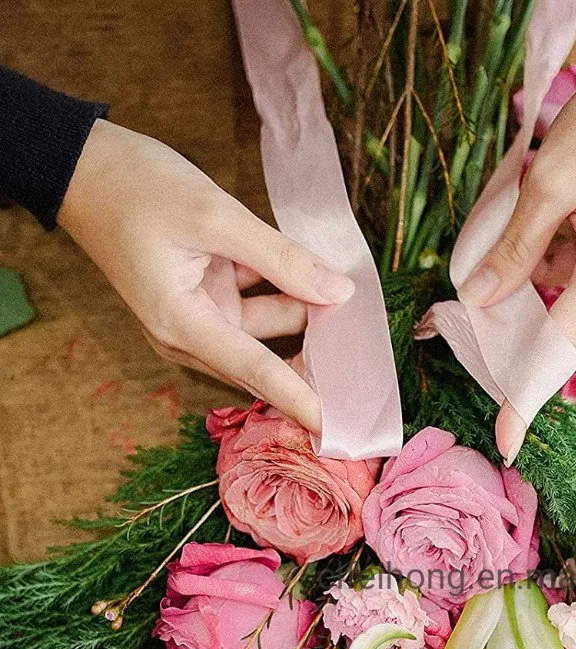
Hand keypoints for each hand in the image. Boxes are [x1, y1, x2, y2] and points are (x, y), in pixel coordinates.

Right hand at [58, 120, 354, 430]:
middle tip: (369, 365)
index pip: (257, 373)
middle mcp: (190, 333)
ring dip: (306, 318)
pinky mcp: (205, 296)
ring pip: (268, 331)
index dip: (303, 402)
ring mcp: (199, 316)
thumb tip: (339, 291)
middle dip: (315, 363)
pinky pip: (257, 306)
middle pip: (267, 361)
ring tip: (355, 307)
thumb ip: (280, 257)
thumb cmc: (136, 187)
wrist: (80, 163)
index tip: (339, 431)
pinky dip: (286, 295)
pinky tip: (322, 282)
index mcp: (183, 324)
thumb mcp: (214, 216)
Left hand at [458, 0, 575, 459]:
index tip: (503, 440)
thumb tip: (477, 299)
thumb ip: (513, 246)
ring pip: (564, 310)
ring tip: (473, 285)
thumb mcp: (550, 179)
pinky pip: (574, 281)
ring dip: (521, 304)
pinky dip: (538, 275)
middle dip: (511, 346)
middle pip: (561, 338)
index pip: (560, 351)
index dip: (525, 395)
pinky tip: (510, 252)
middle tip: (455, 338)